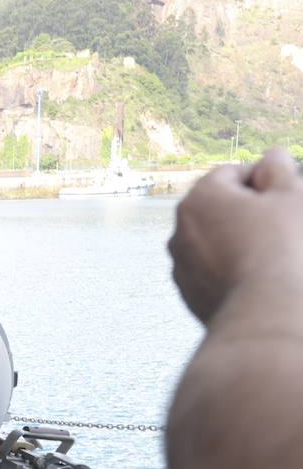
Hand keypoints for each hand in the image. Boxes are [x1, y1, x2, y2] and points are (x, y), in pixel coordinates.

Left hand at [169, 148, 302, 322]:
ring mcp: (180, 263)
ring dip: (237, 239)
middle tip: (281, 222)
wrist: (264, 312)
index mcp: (198, 198)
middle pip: (219, 207)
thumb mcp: (290, 197)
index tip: (285, 193)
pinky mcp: (187, 291)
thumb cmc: (280, 248)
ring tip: (270, 251)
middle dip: (249, 210)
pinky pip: (210, 269)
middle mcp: (179, 229)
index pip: (232, 173)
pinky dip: (229, 267)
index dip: (263, 179)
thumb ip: (279, 170)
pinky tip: (255, 275)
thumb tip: (272, 156)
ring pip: (213, 240)